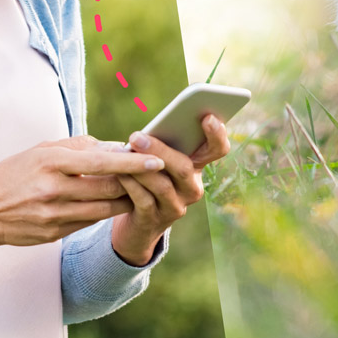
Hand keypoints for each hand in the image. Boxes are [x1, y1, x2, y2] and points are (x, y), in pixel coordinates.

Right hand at [0, 134, 164, 283]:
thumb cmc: (16, 172)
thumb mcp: (43, 149)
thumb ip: (79, 146)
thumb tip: (113, 146)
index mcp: (53, 161)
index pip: (102, 162)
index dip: (132, 162)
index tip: (156, 159)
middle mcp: (55, 189)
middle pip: (108, 188)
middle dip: (135, 182)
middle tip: (155, 173)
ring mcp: (55, 214)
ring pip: (104, 209)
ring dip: (126, 199)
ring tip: (141, 189)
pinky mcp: (55, 233)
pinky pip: (89, 222)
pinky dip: (105, 212)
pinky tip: (115, 204)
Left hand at [110, 114, 230, 265]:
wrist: (139, 219)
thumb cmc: (150, 176)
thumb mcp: (160, 158)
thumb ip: (163, 143)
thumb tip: (145, 132)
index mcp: (198, 166)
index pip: (217, 149)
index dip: (217, 134)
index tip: (207, 117)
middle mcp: (193, 188)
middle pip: (184, 168)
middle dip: (160, 150)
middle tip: (136, 136)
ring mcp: (176, 207)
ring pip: (162, 185)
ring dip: (140, 167)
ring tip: (123, 150)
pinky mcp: (155, 220)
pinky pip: (143, 200)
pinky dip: (130, 183)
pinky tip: (119, 172)